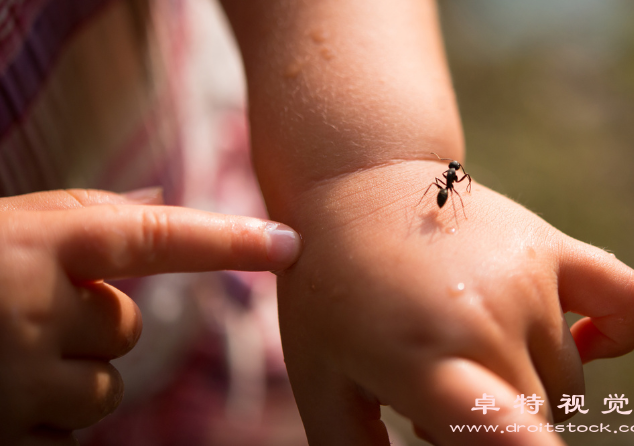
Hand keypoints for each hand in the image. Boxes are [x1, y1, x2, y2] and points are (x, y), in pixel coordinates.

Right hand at [0, 189, 300, 444]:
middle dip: (94, 327)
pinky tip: (5, 394)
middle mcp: (33, 310)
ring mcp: (17, 381)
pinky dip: (46, 420)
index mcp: (41, 245)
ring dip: (72, 378)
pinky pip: (68, 438)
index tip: (288, 243)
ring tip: (11, 356)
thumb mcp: (14, 229)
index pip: (154, 237)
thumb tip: (160, 205)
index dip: (226, 241)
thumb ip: (88, 219)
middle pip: (127, 330)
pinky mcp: (7, 437)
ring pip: (104, 391)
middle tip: (30, 314)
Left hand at [276, 161, 633, 445]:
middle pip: (532, 420)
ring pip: (564, 380)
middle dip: (486, 428)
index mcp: (426, 360)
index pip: (514, 439)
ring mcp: (525, 276)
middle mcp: (487, 318)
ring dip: (522, 387)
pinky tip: (582, 342)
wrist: (357, 188)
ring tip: (459, 357)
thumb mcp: (319, 381)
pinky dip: (615, 334)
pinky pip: (623, 298)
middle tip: (429, 399)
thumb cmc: (328, 290)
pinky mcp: (549, 245)